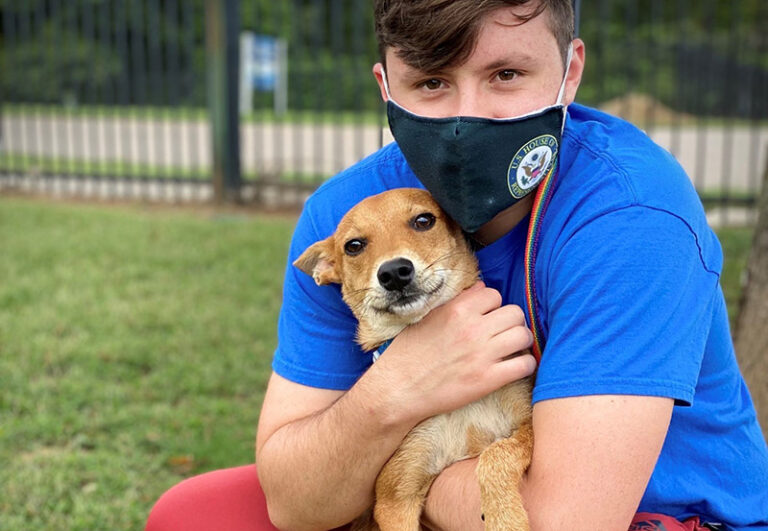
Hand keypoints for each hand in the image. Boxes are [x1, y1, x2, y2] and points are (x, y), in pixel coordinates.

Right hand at [370, 281, 535, 424]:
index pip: (494, 294)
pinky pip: (524, 365)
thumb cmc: (408, 353)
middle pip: (515, 313)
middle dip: (511, 322)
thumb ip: (457, 301)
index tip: (487, 317)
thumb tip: (480, 287)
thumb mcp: (428, 317)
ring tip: (511, 349)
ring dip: (521, 341)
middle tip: (503, 333)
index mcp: (457, 310)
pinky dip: (525, 364)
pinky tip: (514, 367)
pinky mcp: (487, 380)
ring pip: (523, 336)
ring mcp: (482, 354)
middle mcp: (473, 329)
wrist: (399, 388)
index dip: (492, 306)